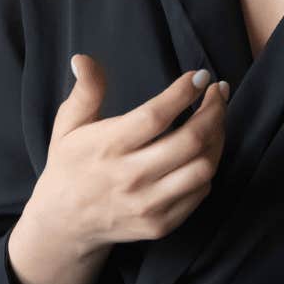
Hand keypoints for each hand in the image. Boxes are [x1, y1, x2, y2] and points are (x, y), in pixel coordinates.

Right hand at [7, 54, 229, 283]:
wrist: (65, 224)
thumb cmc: (70, 165)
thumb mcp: (68, 125)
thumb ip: (85, 91)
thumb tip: (82, 59)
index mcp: (108, 147)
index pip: (156, 116)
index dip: (183, 93)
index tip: (200, 76)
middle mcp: (130, 178)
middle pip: (190, 140)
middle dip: (214, 110)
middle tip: (219, 91)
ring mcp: (148, 204)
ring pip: (203, 167)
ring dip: (218, 137)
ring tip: (216, 118)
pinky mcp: (161, 224)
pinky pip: (201, 191)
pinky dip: (209, 165)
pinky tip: (205, 148)